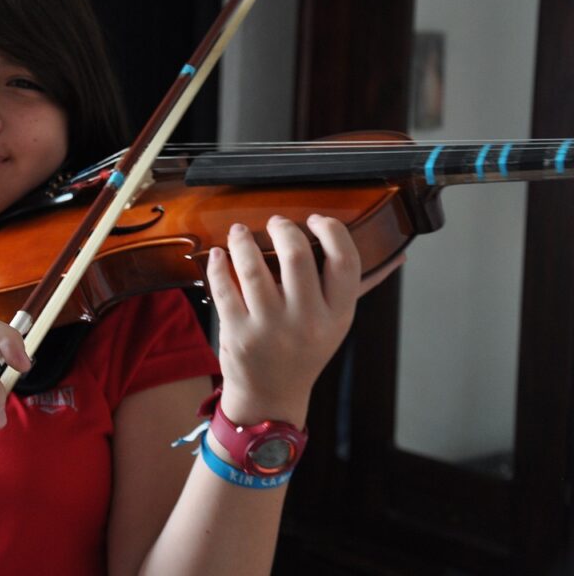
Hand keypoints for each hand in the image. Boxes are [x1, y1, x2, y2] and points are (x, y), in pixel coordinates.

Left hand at [206, 214, 401, 426]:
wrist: (271, 397)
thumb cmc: (305, 351)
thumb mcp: (337, 323)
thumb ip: (359, 287)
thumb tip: (397, 256)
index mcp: (337, 315)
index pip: (346, 261)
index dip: (332, 230)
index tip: (316, 219)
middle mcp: (307, 322)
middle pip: (297, 256)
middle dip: (283, 229)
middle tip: (275, 222)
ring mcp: (270, 329)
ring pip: (254, 268)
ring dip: (243, 241)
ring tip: (239, 232)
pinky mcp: (238, 333)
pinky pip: (224, 287)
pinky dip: (219, 264)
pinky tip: (220, 254)